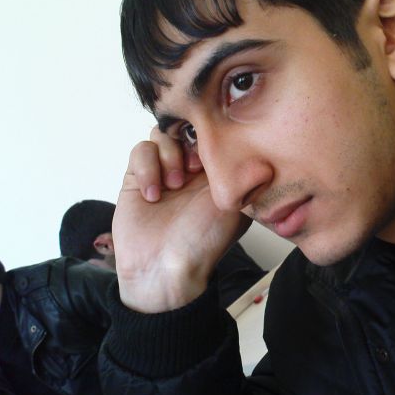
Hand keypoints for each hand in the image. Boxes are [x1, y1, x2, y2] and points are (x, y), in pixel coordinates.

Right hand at [113, 126, 250, 312]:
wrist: (165, 269)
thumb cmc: (206, 241)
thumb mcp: (239, 206)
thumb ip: (245, 176)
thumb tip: (256, 149)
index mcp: (217, 169)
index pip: (214, 131)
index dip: (213, 134)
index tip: (215, 154)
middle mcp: (192, 166)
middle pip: (187, 125)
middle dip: (190, 140)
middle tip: (196, 167)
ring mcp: (164, 169)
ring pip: (162, 133)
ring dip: (170, 155)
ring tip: (175, 185)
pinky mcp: (138, 177)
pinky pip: (141, 151)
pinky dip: (148, 168)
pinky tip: (154, 195)